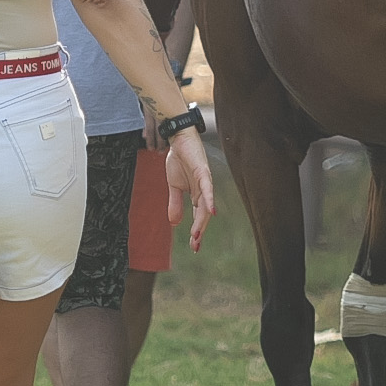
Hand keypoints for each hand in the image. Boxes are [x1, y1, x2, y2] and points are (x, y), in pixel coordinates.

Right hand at [164, 126, 216, 248]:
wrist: (177, 139)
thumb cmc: (178, 160)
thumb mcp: (173, 186)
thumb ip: (175, 204)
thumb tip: (174, 223)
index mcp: (197, 195)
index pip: (199, 216)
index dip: (197, 231)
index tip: (194, 246)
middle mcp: (204, 191)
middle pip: (204, 214)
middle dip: (199, 230)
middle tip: (195, 245)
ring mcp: (205, 181)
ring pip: (205, 204)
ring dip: (202, 220)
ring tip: (198, 234)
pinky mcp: (203, 172)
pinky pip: (207, 188)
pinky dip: (209, 199)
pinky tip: (212, 210)